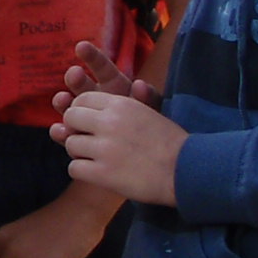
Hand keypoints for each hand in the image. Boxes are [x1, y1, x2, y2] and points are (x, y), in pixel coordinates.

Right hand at [50, 40, 159, 129]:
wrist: (148, 158)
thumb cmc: (150, 127)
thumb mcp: (153, 110)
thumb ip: (149, 98)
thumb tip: (140, 84)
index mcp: (113, 86)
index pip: (101, 68)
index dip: (91, 57)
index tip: (81, 47)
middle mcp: (95, 99)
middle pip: (81, 85)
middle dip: (75, 79)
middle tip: (74, 74)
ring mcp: (84, 119)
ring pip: (69, 108)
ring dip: (63, 103)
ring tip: (62, 100)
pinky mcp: (78, 139)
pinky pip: (66, 134)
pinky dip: (61, 133)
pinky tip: (59, 130)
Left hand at [59, 92, 188, 207]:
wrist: (187, 171)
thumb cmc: (170, 143)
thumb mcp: (149, 112)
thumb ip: (127, 104)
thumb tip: (134, 84)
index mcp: (121, 104)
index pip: (82, 99)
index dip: (82, 111)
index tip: (89, 122)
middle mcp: (109, 122)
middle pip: (70, 117)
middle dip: (75, 129)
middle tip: (90, 141)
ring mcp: (104, 148)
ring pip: (70, 144)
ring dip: (80, 153)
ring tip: (98, 159)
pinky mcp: (102, 173)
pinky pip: (74, 168)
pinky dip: (83, 172)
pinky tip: (98, 173)